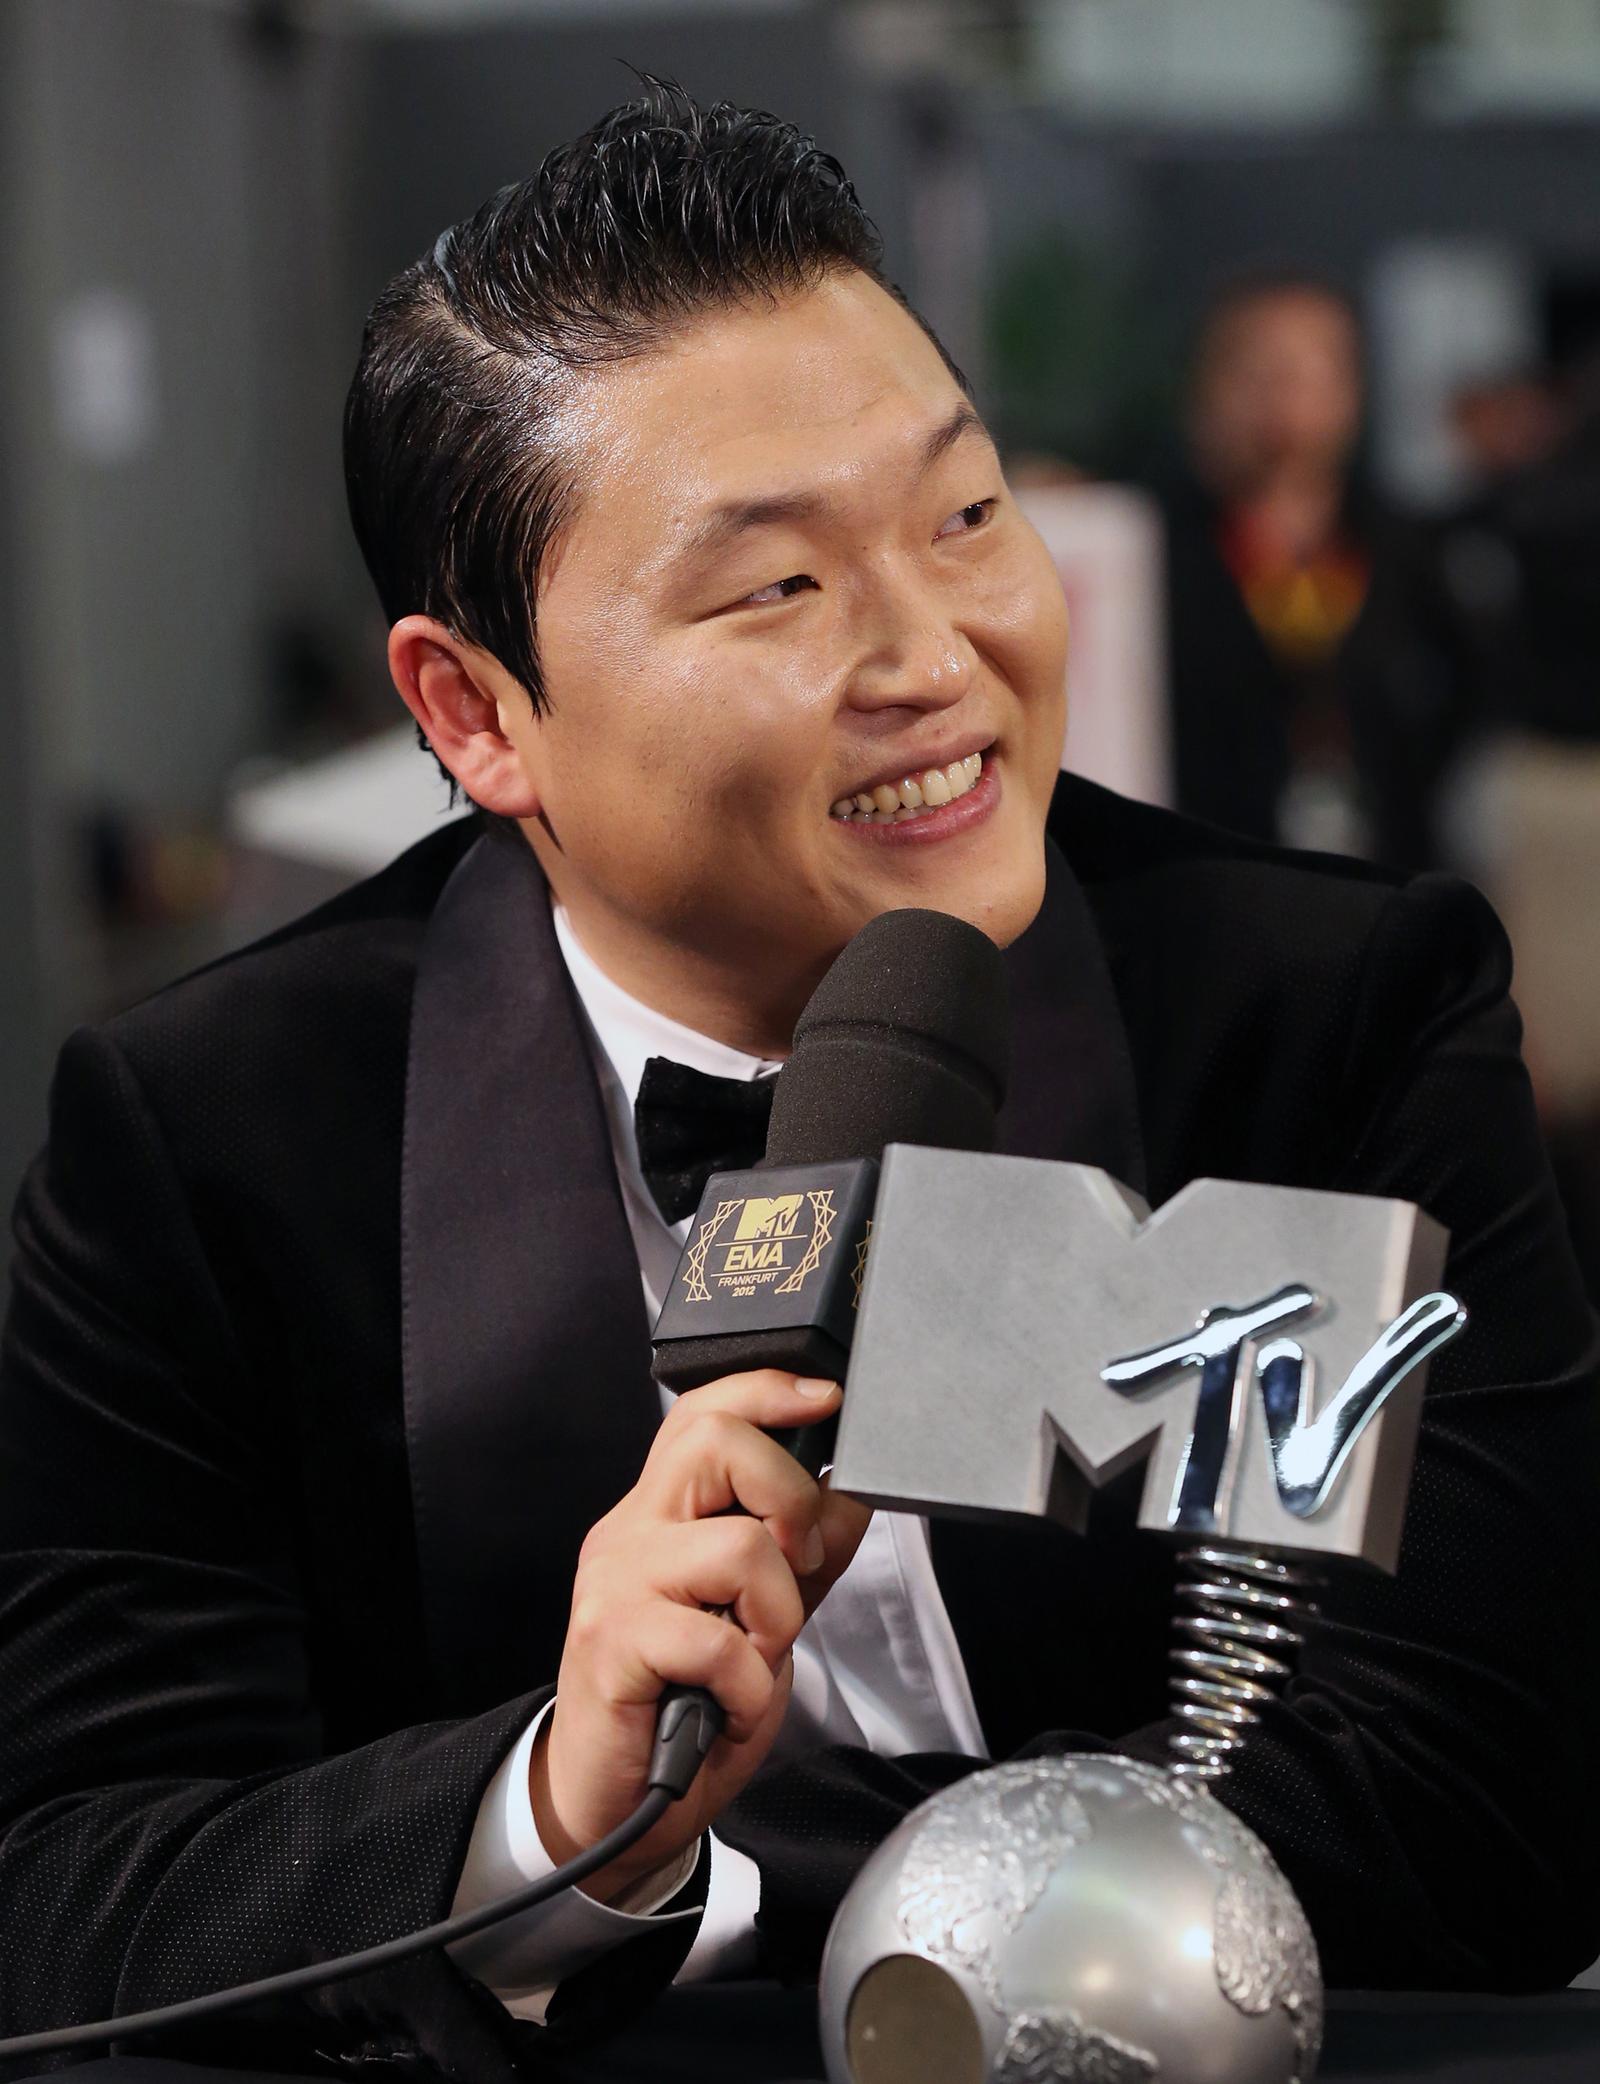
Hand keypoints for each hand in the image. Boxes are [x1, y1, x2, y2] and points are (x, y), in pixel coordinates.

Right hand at [531, 1369, 871, 1903]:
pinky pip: (719, 1643)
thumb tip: (852, 1496)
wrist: (616, 1808)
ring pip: (740, 1545)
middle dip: (790, 1496)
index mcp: (663, 1513)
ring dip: (777, 1618)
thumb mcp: (764, 1621)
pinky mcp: (612, 1641)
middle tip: (799, 1568)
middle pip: (716, 1441)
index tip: (829, 1400)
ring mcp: (615, 1581)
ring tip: (754, 1661)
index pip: (702, 1414)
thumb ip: (804, 1558)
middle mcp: (631, 1530)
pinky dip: (750, 1688)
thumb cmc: (686, 1709)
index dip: (767, 1391)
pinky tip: (729, 1711)